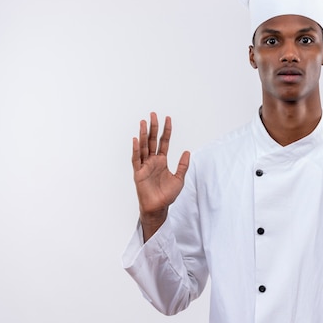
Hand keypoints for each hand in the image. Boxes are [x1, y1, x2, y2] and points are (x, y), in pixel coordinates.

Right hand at [131, 112, 189, 239]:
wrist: (159, 207)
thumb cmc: (167, 195)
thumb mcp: (179, 178)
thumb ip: (183, 165)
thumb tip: (187, 151)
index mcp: (162, 161)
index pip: (164, 142)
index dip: (166, 131)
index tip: (168, 119)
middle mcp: (152, 161)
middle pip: (152, 141)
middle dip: (153, 128)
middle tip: (153, 114)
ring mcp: (144, 166)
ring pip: (143, 147)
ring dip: (143, 134)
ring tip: (143, 122)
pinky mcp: (138, 173)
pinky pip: (136, 159)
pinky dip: (136, 150)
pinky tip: (136, 140)